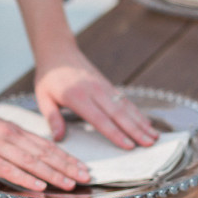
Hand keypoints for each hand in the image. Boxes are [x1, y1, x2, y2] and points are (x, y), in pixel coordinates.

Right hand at [0, 102, 90, 190]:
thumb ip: (14, 138)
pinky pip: (7, 168)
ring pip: (30, 161)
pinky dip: (24, 178)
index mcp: (14, 130)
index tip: (82, 167)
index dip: (66, 157)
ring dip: (52, 174)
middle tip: (85, 178)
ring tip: (69, 184)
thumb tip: (33, 150)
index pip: (46, 145)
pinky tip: (38, 186)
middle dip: (66, 166)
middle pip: (44, 153)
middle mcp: (9, 136)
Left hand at [34, 47, 158, 148]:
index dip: (115, 133)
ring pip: (126, 107)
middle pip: (118, 114)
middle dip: (136, 131)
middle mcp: (94, 91)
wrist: (58, 51)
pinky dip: (138, 113)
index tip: (129, 146)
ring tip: (154, 137)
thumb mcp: (42, 97)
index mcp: (77, 97)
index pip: (99, 119)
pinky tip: (147, 123)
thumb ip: (52, 118)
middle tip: (149, 144)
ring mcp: (104, 87)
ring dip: (141, 122)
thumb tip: (58, 138)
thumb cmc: (49, 77)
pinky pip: (125, 101)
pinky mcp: (108, 85)